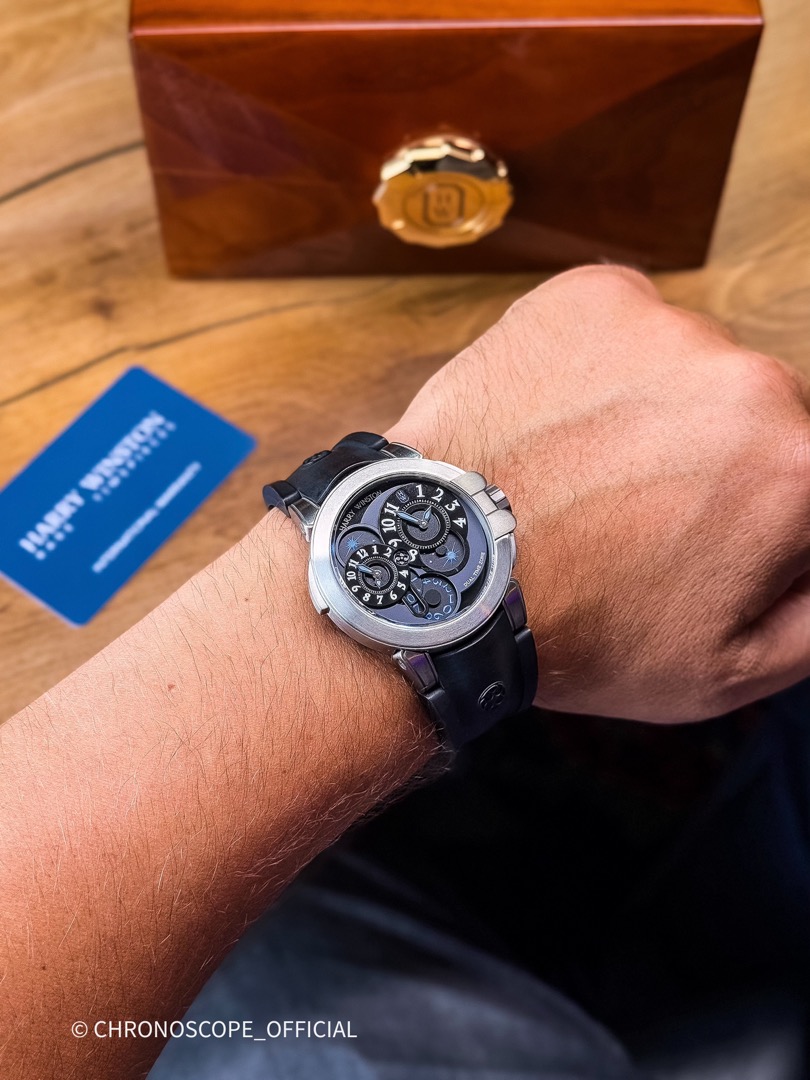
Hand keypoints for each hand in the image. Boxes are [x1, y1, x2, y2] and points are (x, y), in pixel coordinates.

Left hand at [387, 265, 809, 721]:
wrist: (442, 572)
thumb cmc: (579, 627)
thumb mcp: (730, 670)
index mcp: (799, 465)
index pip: (805, 476)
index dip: (759, 515)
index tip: (703, 534)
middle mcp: (747, 377)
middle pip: (756, 413)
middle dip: (714, 457)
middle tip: (639, 508)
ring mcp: (664, 326)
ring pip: (690, 365)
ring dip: (658, 407)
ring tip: (588, 468)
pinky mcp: (591, 296)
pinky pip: (626, 324)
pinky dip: (603, 363)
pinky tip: (561, 421)